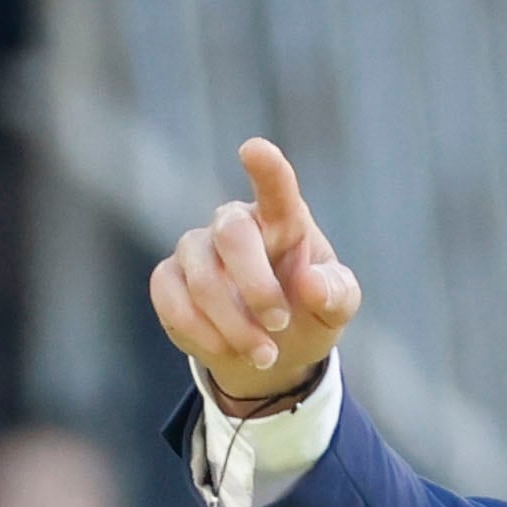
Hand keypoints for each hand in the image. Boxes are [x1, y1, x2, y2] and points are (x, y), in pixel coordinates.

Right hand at [149, 137, 362, 412]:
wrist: (271, 353)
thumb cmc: (309, 314)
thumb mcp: (337, 308)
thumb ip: (336, 293)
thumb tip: (312, 284)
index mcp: (283, 221)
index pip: (275, 188)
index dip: (266, 169)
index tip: (255, 150)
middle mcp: (235, 225)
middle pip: (233, 236)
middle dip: (257, 287)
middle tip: (280, 324)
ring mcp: (197, 249)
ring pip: (202, 278)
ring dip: (235, 325)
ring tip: (265, 356)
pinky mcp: (169, 280)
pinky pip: (173, 301)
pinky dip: (203, 334)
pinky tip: (227, 350)